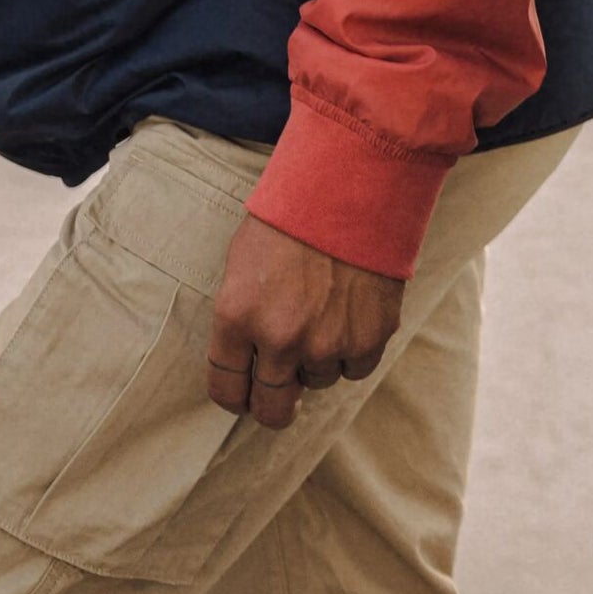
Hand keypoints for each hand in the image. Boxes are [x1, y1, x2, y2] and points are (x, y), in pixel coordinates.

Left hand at [205, 214, 403, 430]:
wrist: (349, 184)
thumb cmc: (289, 214)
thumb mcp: (243, 259)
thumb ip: (241, 316)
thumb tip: (248, 359)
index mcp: (237, 315)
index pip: (225, 388)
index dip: (233, 395)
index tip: (242, 393)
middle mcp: (279, 338)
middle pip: (272, 409)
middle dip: (273, 404)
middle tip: (281, 389)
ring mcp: (326, 343)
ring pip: (317, 380)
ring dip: (317, 358)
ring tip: (323, 308)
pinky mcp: (367, 339)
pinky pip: (354, 369)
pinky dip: (352, 349)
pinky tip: (349, 310)